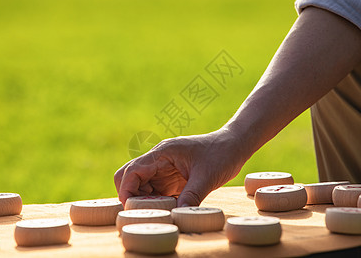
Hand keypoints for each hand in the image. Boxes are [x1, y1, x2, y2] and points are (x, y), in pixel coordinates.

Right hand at [114, 129, 248, 206]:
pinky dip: (157, 202)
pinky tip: (169, 209)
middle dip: (131, 196)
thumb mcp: (207, 177)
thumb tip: (177, 216)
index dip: (127, 190)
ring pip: (141, 186)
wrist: (234, 145)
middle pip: (130, 177)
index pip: (132, 170)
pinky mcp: (172, 177)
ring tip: (160, 212)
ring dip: (145, 200)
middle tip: (144, 212)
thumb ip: (192, 196)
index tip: (132, 208)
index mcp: (163, 153)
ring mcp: (164, 168)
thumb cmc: (221, 154)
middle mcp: (159, 159)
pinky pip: (156, 191)